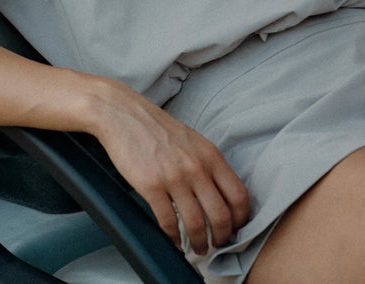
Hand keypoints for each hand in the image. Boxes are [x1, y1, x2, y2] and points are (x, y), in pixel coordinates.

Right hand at [90, 80, 248, 255]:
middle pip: (221, 216)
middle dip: (222, 239)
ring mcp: (173, 177)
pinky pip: (168, 222)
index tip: (235, 230)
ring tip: (197, 249)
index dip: (241, 220)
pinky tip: (173, 240)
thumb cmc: (157, 128)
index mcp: (210, 155)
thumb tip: (221, 196)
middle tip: (217, 246)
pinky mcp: (151, 186)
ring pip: (197, 224)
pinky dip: (173, 238)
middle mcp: (196, 167)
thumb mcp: (193, 141)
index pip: (239, 196)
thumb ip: (209, 164)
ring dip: (199, 243)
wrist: (123, 114)